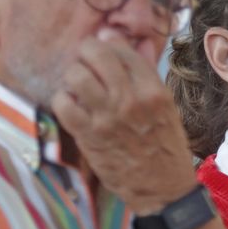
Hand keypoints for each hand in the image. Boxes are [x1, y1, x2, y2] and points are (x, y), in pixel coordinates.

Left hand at [52, 33, 198, 212]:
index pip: (122, 49)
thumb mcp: (165, 104)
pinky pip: (63, 104)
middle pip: (96, 55)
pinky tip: (70, 106)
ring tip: (77, 86)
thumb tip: (136, 40)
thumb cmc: (165, 145)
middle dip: (85, 54)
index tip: (102, 51)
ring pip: (76, 76)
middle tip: (84, 64)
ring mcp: (107, 117)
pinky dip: (62, 100)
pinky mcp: (89, 136)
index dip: (107, 45)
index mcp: (153, 89)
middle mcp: (130, 99)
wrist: (163, 188)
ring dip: (72, 76)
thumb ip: (147, 72)